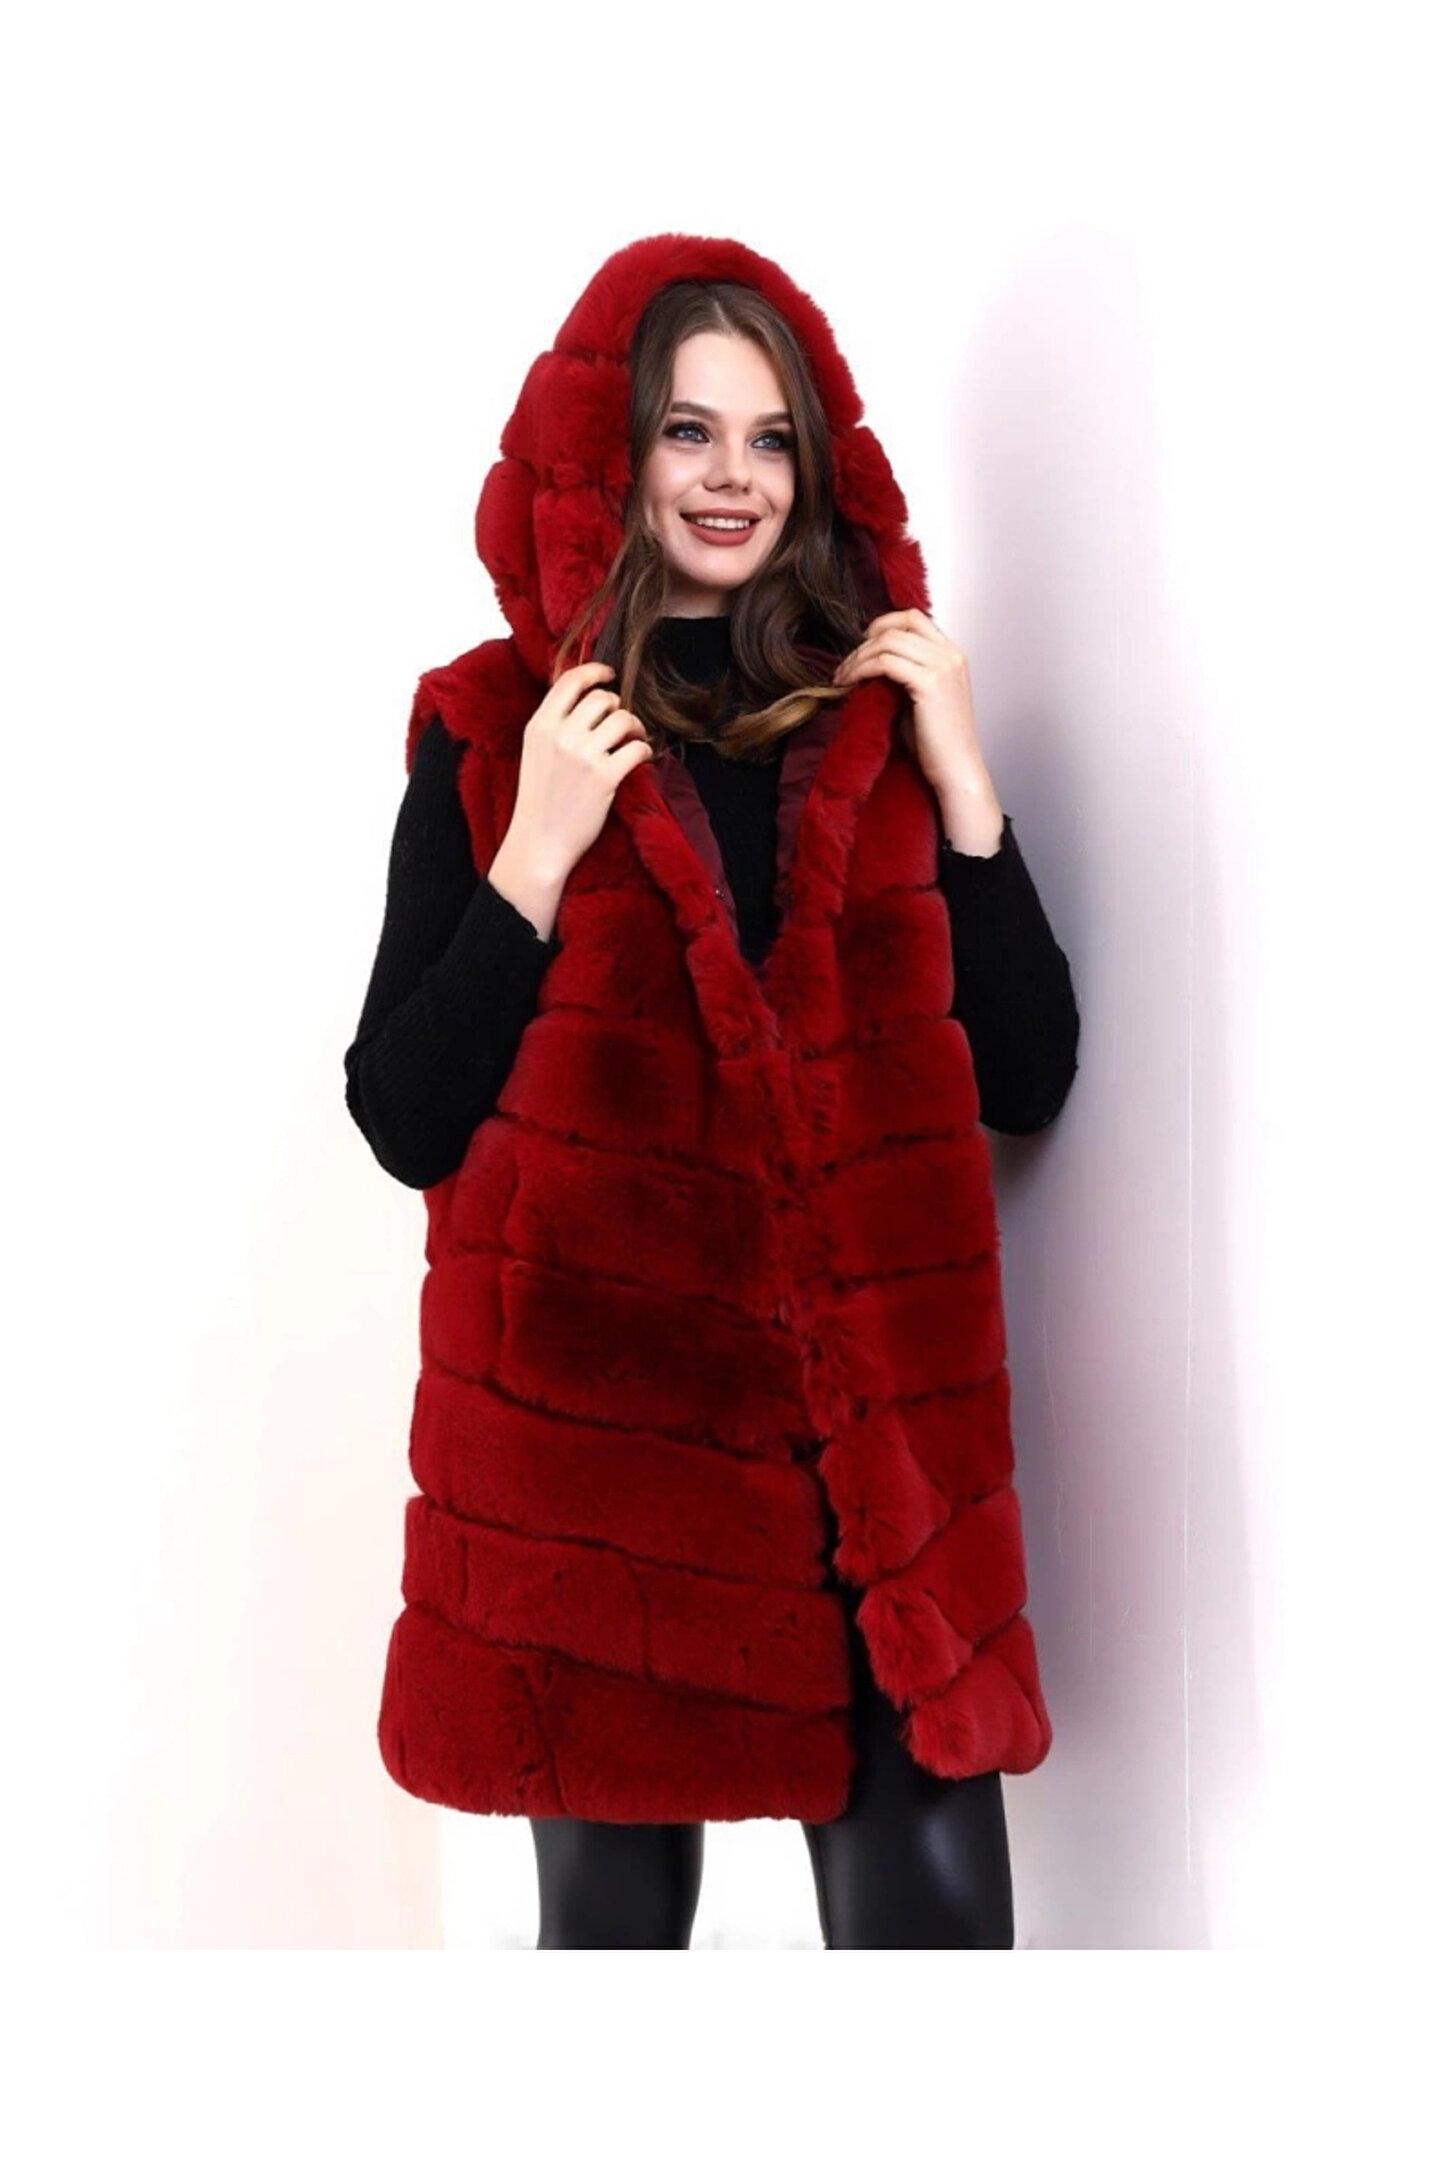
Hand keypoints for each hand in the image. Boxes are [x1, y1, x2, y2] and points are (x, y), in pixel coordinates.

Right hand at [489, 661, 652, 935]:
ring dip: (635, 726)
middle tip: (621, 723)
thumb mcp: (535, 753)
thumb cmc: (539, 801)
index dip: (595, 671)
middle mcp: (560, 735)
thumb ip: (555, 725)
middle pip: (602, 698)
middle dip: (617, 707)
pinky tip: (642, 757)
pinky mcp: (605, 777)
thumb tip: (587, 699)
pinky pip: (637, 748)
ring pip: (623, 719)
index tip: (609, 675)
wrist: (538, 844)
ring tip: (634, 739)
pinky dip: (645, 750)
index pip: (570, 681)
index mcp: (539, 726)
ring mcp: (583, 756)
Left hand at [832, 610, 1003, 852]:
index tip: (862, 646)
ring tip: (843, 678)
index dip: (883, 625)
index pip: (913, 618)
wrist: (956, 771)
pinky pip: (885, 662)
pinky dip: (862, 669)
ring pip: (888, 641)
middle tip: (845, 666)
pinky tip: (850, 683)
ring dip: (858, 657)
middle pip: (898, 625)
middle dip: (865, 642)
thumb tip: (870, 660)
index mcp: (953, 654)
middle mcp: (951, 655)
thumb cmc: (937, 743)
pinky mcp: (929, 684)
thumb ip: (905, 672)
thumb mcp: (921, 697)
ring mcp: (942, 667)